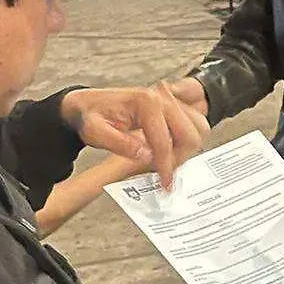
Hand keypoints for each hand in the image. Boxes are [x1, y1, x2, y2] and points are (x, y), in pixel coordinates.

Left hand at [61, 84, 208, 187]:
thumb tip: (147, 157)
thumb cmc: (89, 116)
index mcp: (145, 103)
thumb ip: (121, 144)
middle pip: (189, 134)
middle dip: (179, 158)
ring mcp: (168, 100)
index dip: (166, 167)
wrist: (86, 105)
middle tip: (166, 175)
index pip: (164, 141)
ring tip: (167, 163)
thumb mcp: (95, 132)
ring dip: (186, 148)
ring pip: (197, 128)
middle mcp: (161, 99)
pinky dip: (186, 139)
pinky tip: (170, 151)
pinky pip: (192, 123)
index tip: (166, 185)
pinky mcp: (170, 106)